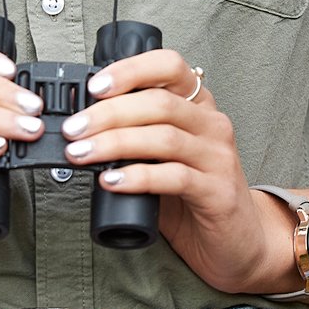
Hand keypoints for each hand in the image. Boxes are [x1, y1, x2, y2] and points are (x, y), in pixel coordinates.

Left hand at [60, 48, 292, 295]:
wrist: (236, 242)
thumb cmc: (192, 195)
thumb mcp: (161, 156)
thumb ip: (132, 137)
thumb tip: (80, 126)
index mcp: (198, 106)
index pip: (169, 66)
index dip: (130, 70)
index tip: (94, 86)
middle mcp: (212, 124)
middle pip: (158, 103)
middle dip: (108, 113)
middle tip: (73, 129)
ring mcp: (218, 157)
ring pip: (163, 137)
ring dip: (115, 143)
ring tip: (81, 153)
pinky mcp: (218, 192)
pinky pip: (174, 176)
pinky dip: (137, 176)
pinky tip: (111, 180)